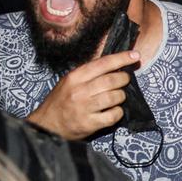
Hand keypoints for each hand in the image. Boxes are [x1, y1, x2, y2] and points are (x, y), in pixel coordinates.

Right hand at [27, 50, 141, 140]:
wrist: (46, 125)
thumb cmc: (60, 102)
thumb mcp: (68, 82)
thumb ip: (88, 74)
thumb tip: (114, 66)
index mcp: (75, 77)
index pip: (103, 63)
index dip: (121, 58)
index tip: (135, 55)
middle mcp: (80, 91)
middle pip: (112, 80)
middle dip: (123, 79)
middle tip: (124, 80)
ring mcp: (84, 108)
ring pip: (115, 97)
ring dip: (121, 96)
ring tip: (117, 97)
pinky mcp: (89, 124)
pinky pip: (113, 115)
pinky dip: (118, 113)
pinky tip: (114, 111)